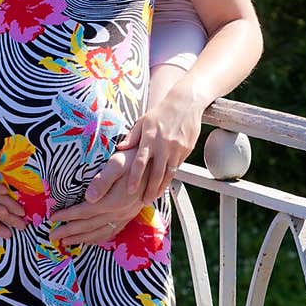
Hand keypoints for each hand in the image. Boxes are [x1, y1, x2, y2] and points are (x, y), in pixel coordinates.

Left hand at [51, 150, 145, 246]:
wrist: (155, 165)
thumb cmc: (134, 159)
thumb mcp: (118, 164)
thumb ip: (103, 181)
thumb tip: (88, 198)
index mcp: (113, 201)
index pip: (84, 211)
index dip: (67, 216)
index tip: (53, 218)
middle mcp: (119, 212)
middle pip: (89, 225)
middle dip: (69, 231)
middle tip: (52, 236)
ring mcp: (125, 216)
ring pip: (99, 232)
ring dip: (81, 238)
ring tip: (66, 242)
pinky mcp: (130, 216)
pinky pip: (112, 232)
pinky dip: (98, 238)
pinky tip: (90, 240)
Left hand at [109, 90, 203, 205]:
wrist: (186, 103)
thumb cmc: (160, 112)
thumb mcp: (143, 121)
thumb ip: (132, 136)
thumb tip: (119, 149)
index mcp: (149, 138)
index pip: (140, 162)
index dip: (135, 178)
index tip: (130, 190)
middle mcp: (163, 145)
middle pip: (155, 173)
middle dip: (149, 190)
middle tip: (143, 202)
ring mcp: (176, 149)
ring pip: (167, 174)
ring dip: (160, 188)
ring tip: (152, 198)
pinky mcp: (186, 150)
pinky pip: (176, 167)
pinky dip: (170, 178)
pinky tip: (163, 185)